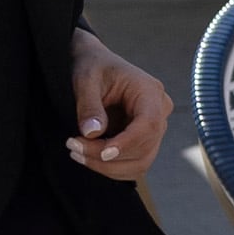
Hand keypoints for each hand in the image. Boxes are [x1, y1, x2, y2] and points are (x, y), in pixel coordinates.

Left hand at [70, 28, 170, 183]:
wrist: (96, 66)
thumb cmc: (94, 66)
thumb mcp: (86, 79)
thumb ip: (89, 105)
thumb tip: (92, 132)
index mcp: (150, 92)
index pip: (148, 124)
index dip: (128, 143)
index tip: (102, 153)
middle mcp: (159, 111)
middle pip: (144, 147)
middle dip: (108, 157)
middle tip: (73, 146)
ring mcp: (155, 128)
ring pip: (141, 162)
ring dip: (109, 167)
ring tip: (77, 152)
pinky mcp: (144, 140)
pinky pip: (134, 164)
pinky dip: (111, 168)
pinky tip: (88, 156)